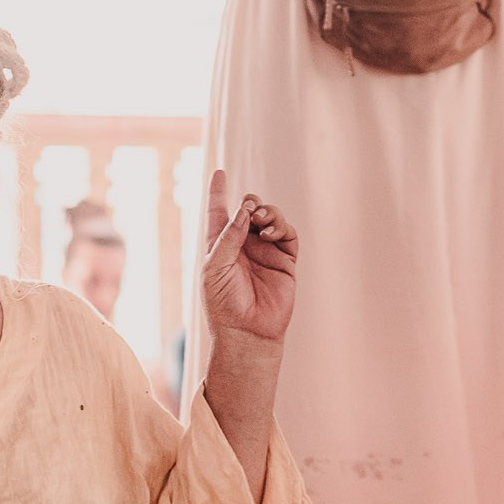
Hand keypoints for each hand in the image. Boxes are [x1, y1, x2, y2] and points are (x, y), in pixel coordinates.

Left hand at [201, 169, 296, 346]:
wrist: (247, 330)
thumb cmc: (223, 302)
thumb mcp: (215, 265)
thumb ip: (229, 235)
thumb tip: (246, 210)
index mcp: (221, 246)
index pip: (220, 213)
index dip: (219, 193)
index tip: (219, 173)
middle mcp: (244, 246)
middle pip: (251, 210)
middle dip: (252, 203)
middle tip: (251, 211)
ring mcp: (266, 253)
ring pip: (272, 219)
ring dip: (268, 213)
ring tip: (263, 222)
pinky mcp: (285, 262)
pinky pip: (288, 235)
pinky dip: (282, 227)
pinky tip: (273, 233)